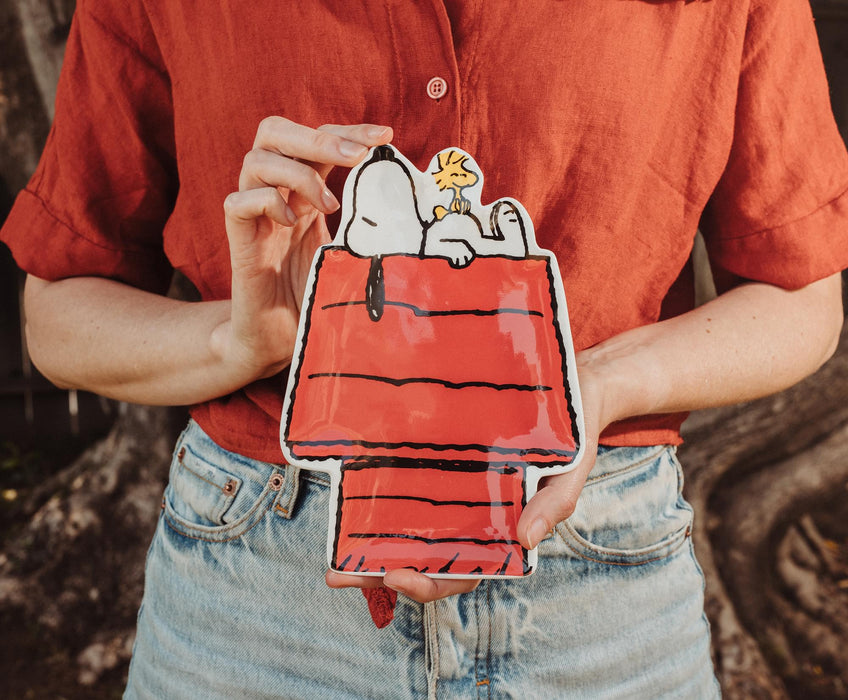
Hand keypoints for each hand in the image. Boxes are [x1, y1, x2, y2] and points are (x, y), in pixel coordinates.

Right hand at [212, 118, 392, 381]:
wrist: (281, 340)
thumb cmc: (316, 296)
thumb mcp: (350, 253)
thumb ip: (368, 226)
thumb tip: (417, 211)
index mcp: (304, 192)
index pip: (319, 139)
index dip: (348, 130)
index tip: (385, 135)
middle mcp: (276, 195)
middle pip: (276, 132)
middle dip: (319, 136)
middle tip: (356, 156)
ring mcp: (255, 217)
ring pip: (255, 160)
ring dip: (298, 173)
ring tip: (329, 206)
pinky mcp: (238, 242)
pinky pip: (237, 202)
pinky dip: (266, 202)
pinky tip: (291, 224)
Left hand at [326, 353, 616, 602]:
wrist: (573, 386)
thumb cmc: (573, 435)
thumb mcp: (569, 471)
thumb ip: (553, 505)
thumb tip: (527, 541)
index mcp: (501, 531)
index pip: (460, 572)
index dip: (427, 583)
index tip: (396, 578)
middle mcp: (472, 515)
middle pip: (424, 556)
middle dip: (380, 570)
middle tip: (339, 574)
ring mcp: (456, 488)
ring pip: (411, 524)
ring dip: (373, 540)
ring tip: (335, 543)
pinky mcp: (446, 457)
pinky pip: (414, 481)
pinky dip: (386, 492)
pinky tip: (355, 490)